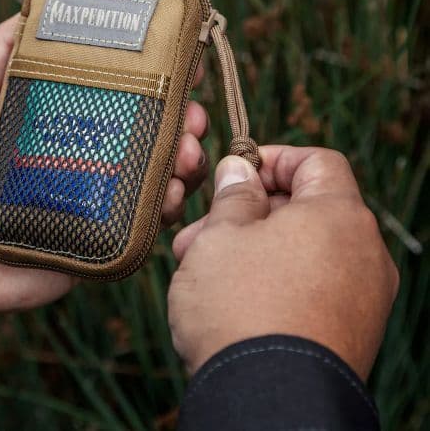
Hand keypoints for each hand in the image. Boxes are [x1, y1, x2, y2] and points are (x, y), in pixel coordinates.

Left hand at [0, 15, 208, 315]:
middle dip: (184, 119)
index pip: (120, 93)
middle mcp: (83, 154)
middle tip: (192, 116)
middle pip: (150, 132)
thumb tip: (34, 6)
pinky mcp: (95, 239)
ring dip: (185, 161)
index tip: (184, 61)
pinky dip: (167, 208)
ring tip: (186, 154)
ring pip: (157, 175)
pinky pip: (143, 224)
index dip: (158, 77)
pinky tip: (170, 195)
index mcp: (60, 118)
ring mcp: (93, 198)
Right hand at [167, 146, 398, 379]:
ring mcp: (362, 296)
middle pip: (305, 208)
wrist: (266, 404)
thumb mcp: (221, 235)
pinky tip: (229, 294)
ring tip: (200, 265)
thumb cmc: (240, 307)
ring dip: (252, 246)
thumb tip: (240, 170)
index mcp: (339, 216)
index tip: (236, 173)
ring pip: (302, 249)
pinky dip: (273, 277)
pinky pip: (311, 285)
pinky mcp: (350, 331)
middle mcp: (364, 253)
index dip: (273, 159)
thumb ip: (234, 194)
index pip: (317, 161)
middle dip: (248, 212)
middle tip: (201, 229)